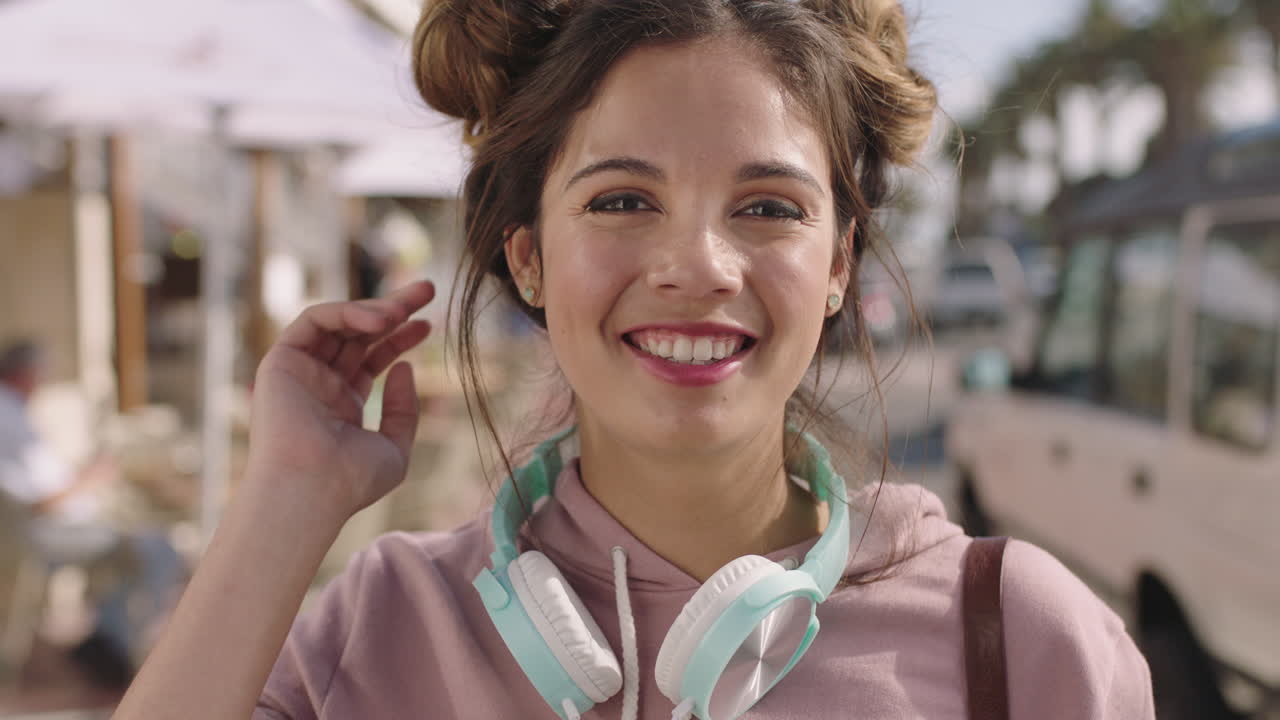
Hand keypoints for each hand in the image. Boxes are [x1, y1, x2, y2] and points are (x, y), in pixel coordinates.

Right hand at [243, 281, 434, 523]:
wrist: (312, 489)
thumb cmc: (351, 481)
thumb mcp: (394, 447)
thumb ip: (404, 409)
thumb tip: (405, 367)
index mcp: (343, 405)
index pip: (372, 359)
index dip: (401, 337)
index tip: (430, 324)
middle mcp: (319, 385)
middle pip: (358, 335)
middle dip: (393, 308)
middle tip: (427, 288)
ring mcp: (299, 373)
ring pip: (337, 324)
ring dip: (373, 309)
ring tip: (405, 309)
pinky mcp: (280, 362)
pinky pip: (312, 321)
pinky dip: (345, 313)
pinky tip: (378, 320)